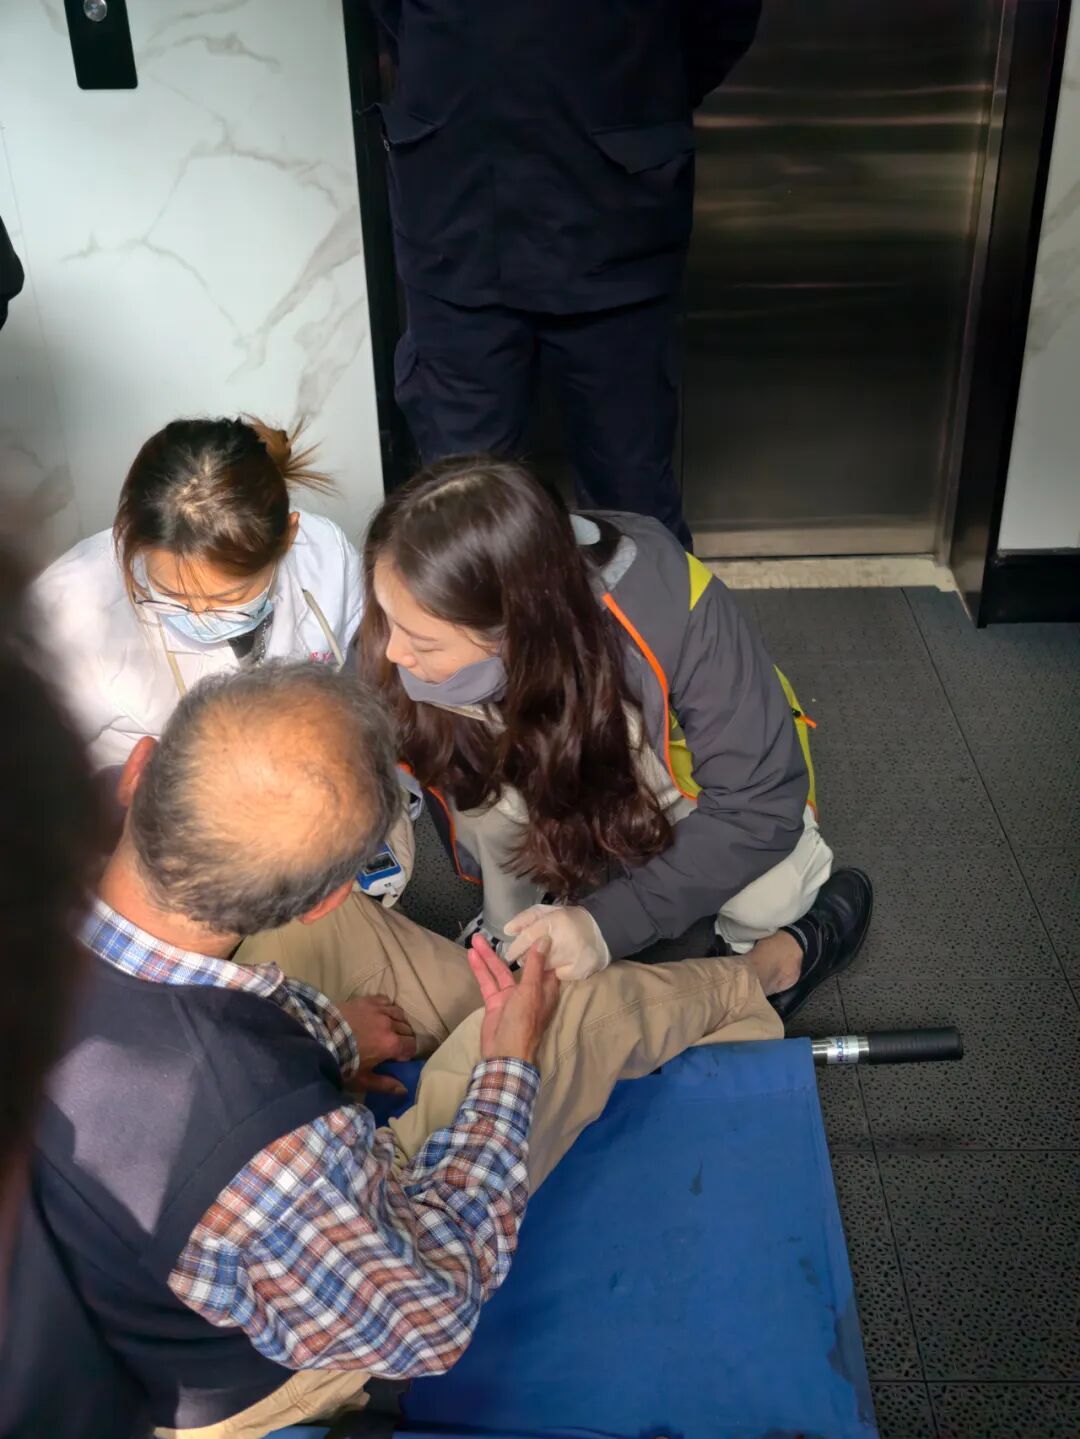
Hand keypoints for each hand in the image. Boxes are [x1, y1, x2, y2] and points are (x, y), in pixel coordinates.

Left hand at [338, 995, 416, 1099]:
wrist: (320, 1038)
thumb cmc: (342, 1063)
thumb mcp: (363, 1079)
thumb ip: (385, 1084)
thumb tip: (403, 1090)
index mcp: (391, 1044)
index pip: (412, 1046)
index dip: (408, 1052)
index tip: (399, 1057)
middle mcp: (390, 1024)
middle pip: (407, 1029)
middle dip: (404, 1038)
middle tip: (394, 1045)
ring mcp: (379, 1010)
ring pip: (399, 1013)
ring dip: (398, 1022)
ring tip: (391, 1028)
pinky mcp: (368, 1000)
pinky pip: (386, 1000)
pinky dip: (388, 1007)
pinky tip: (383, 1013)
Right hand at [468, 933, 558, 1065]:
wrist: (505, 1053)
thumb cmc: (524, 1022)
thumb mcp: (531, 991)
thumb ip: (535, 965)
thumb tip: (545, 940)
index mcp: (544, 989)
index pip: (543, 962)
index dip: (538, 946)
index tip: (534, 927)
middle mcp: (529, 990)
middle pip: (517, 964)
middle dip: (507, 948)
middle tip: (497, 930)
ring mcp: (510, 996)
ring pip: (499, 971)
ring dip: (487, 956)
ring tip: (476, 938)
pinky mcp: (495, 1002)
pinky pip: (487, 982)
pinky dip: (480, 969)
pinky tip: (472, 955)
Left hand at [503, 904, 610, 981]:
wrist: (602, 932)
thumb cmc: (568, 920)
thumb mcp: (547, 912)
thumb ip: (526, 918)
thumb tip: (507, 930)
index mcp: (556, 920)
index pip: (529, 936)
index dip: (516, 947)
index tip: (509, 955)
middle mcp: (565, 938)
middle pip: (535, 956)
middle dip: (527, 958)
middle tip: (526, 957)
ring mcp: (574, 955)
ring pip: (545, 967)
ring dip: (541, 965)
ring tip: (548, 957)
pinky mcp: (580, 969)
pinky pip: (558, 975)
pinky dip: (556, 971)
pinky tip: (562, 962)